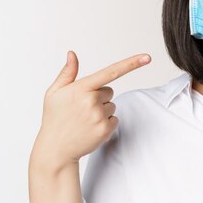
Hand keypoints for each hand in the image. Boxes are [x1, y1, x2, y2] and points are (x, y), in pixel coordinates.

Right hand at [34, 51, 150, 169]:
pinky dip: (105, 123)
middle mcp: (91, 101)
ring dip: (102, 111)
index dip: (131, 64)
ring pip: (112, 105)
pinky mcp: (105, 130)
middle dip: (99, 97)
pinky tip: (90, 128)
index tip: (147, 57)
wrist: (55, 149)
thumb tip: (72, 54)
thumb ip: (67, 73)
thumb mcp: (54, 93)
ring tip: (84, 120)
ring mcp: (99, 116)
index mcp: (80, 88)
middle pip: (110, 91)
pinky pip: (114, 119)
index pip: (111, 72)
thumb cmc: (55, 118)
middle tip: (82, 109)